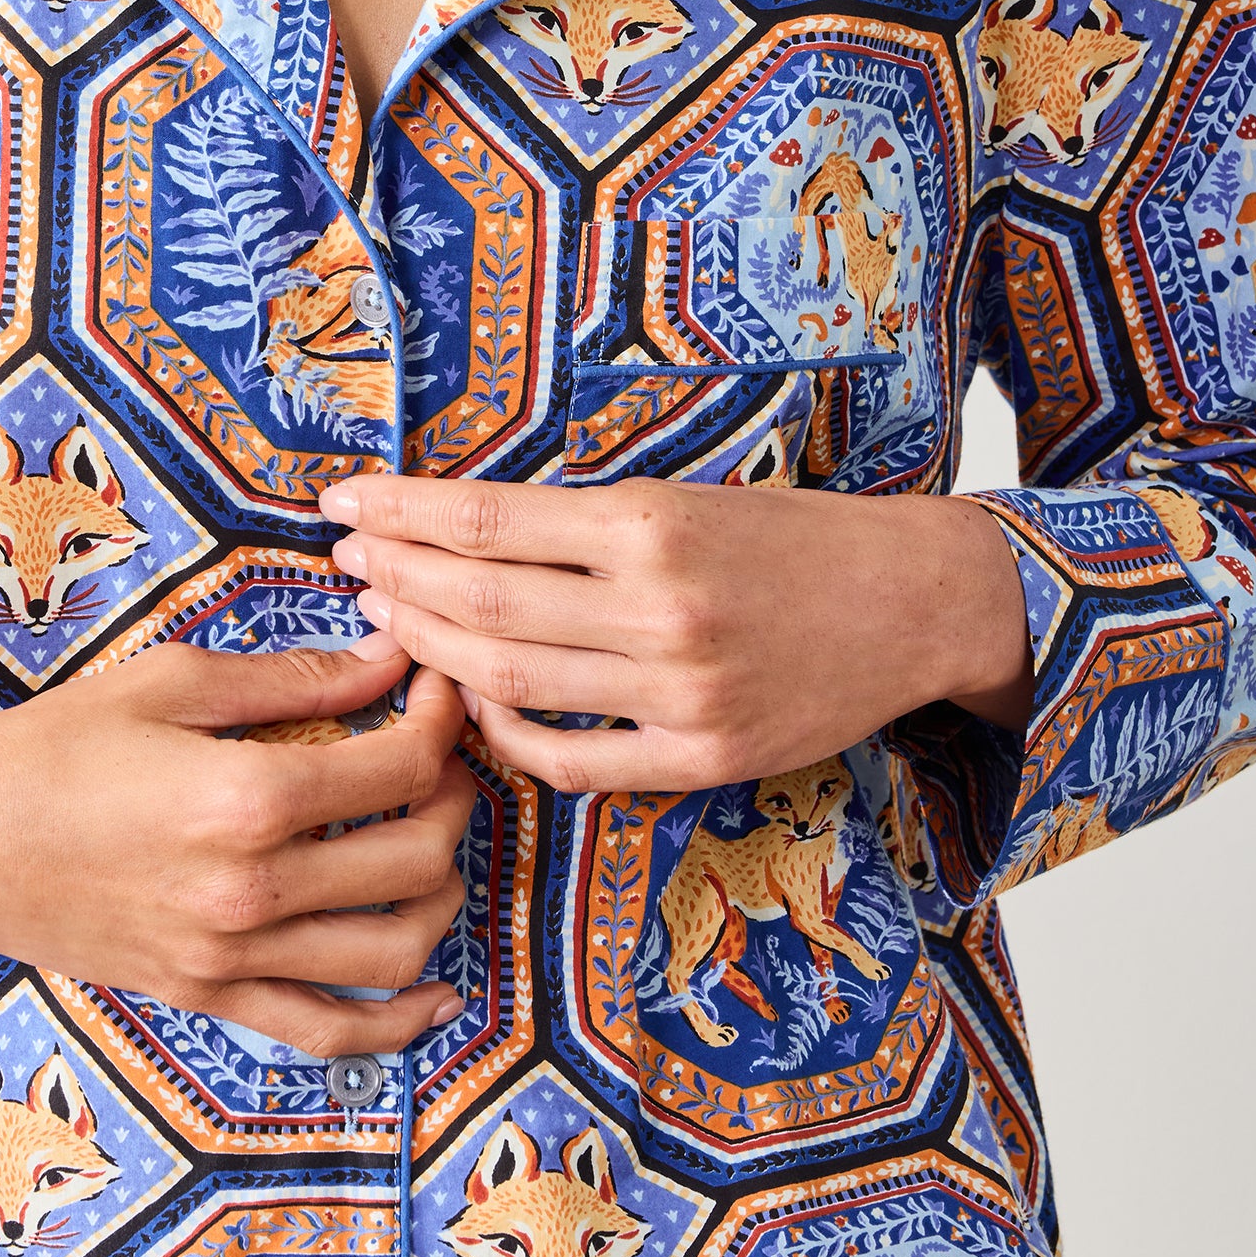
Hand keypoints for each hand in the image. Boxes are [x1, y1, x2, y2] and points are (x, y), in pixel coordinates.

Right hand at [0, 641, 475, 1056]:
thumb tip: (388, 662)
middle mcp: (252, 889)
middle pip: (418, 855)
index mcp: (247, 797)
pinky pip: (328, 1031)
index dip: (442, 720)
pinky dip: (398, 1021)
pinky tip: (436, 992)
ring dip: (443, 894)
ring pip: (396, 949)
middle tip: (441, 758)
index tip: (436, 690)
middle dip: (454, 797)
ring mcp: (232, 956)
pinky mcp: (209, 996)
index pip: (402, 765)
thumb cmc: (54, 745)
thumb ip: (291, 678)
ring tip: (433, 845)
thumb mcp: (171, 681)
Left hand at [320, 475, 1032, 794]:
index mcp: (651, 523)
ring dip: (429, 650)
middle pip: (479, 602)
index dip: (402, 512)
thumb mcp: (686, 498)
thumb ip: (581, 522)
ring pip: (508, 680)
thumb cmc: (789, 537)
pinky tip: (468, 700)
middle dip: (395, 577)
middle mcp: (660, 608)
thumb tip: (455, 530)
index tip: (344, 500)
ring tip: (386, 617)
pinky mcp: (700, 758)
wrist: (911, 602)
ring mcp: (679, 693)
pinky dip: (503, 733)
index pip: (487, 519)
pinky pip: (568, 758)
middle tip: (347, 558)